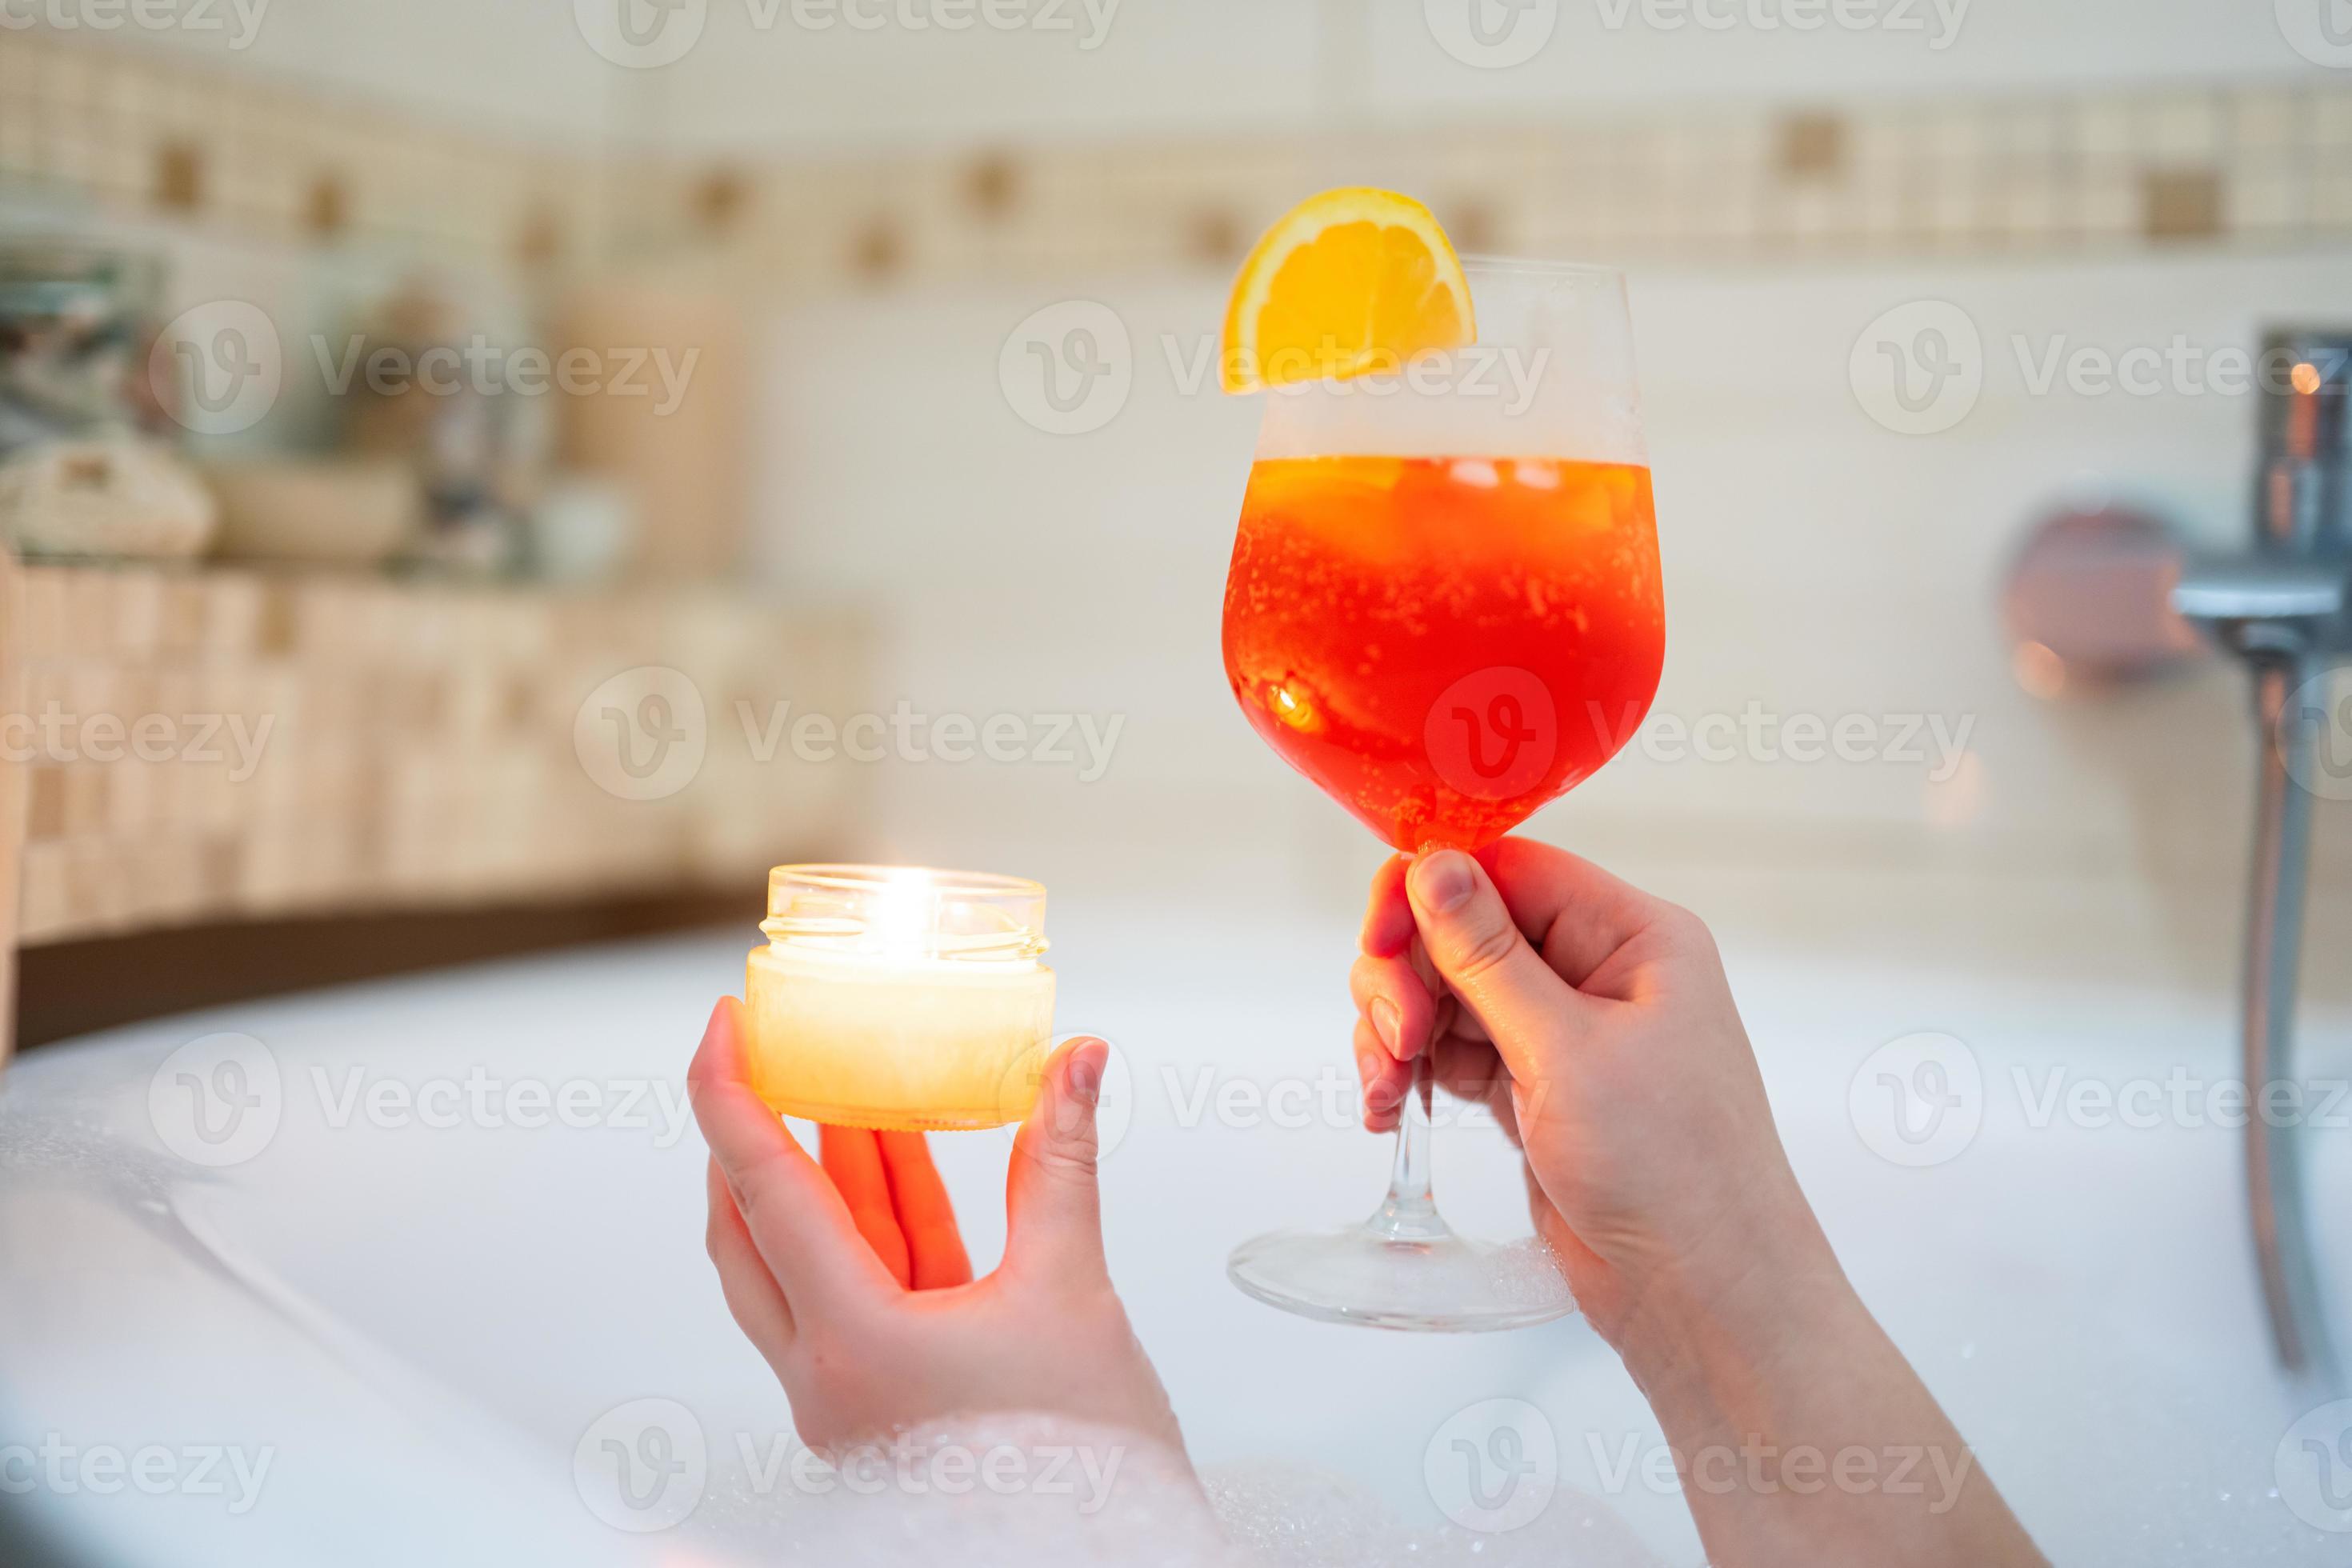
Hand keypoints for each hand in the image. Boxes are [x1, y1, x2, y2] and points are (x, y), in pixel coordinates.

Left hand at [688, 999, 1184, 1457]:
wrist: (1101, 1557)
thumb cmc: (1082, 1464)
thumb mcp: (1074, 1291)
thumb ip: (1061, 1164)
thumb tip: (1074, 1064)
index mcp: (853, 1345)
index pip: (765, 1192)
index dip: (732, 1096)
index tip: (725, 1025)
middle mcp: (828, 1375)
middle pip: (751, 1230)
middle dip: (759, 1132)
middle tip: (776, 1055)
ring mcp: (847, 1394)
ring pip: (801, 1262)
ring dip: (825, 1174)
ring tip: (849, 1090)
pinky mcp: (882, 1400)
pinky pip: (856, 1292)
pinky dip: (875, 1223)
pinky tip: (906, 1167)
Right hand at [1348, 841, 2044, 1565]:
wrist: (1704, 1298)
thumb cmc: (1671, 1170)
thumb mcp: (1568, 1051)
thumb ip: (1489, 956)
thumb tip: (1433, 864)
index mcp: (1634, 938)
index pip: (1510, 872)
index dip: (1432, 894)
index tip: (1379, 937)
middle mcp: (1599, 973)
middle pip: (1466, 930)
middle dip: (1410, 976)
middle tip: (1393, 1037)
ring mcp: (1564, 1035)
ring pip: (1448, 993)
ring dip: (1398, 1029)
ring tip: (1385, 1088)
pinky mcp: (1535, 1090)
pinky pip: (1452, 1051)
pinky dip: (1412, 1071)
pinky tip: (1390, 1108)